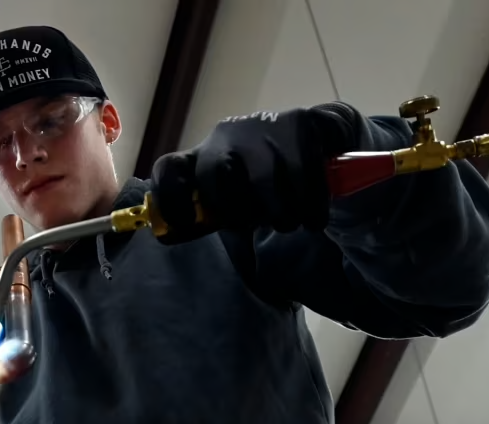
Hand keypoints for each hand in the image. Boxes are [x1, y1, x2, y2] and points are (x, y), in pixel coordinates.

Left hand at [149, 103, 358, 242]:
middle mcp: (225, 136)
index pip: (169, 169)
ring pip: (263, 179)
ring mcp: (261, 126)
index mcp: (202, 156)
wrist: (319, 139)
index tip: (186, 223)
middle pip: (215, 174)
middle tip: (261, 224)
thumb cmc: (265, 182)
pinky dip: (311, 205)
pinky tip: (314, 218)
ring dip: (280, 214)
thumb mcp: (235, 197)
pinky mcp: (299, 122)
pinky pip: (303, 173)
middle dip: (239, 211)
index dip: (170, 198)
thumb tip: (172, 236)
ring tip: (290, 222)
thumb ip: (210, 215)